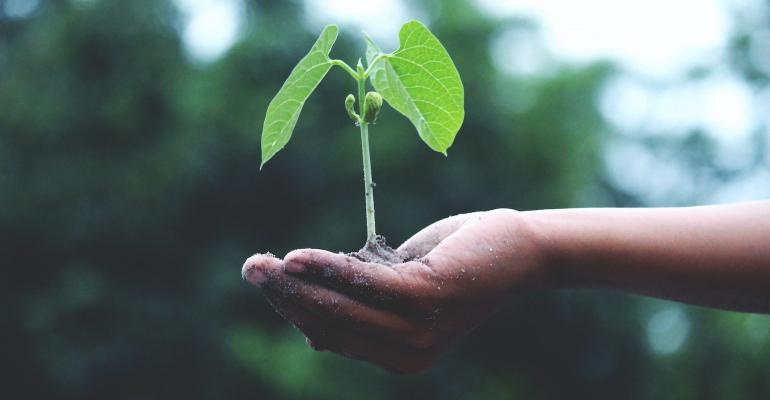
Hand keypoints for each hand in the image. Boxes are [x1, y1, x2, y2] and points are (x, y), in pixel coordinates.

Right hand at [242, 209, 549, 372]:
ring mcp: (419, 331)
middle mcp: (407, 354)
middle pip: (329, 324)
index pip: (332, 335)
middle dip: (284, 297)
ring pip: (341, 307)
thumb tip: (311, 335)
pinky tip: (297, 257)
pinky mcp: (427, 298)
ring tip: (262, 264)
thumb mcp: (401, 288)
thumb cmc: (457, 263)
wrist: (519, 249)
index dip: (294, 309)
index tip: (266, 280)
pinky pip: (365, 283)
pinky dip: (328, 268)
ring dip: (296, 284)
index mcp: (399, 356)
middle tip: (250, 268)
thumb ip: (362, 307)